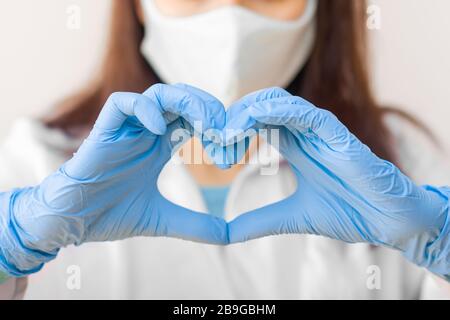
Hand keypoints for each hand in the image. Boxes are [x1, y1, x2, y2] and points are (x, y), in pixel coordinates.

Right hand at [0, 84, 228, 275]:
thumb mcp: (164, 219)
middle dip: (211, 110)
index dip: (218, 129)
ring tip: (208, 127)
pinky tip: (160, 132)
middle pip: (184, 100)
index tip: (232, 153)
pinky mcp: (103, 131)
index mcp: (160, 146)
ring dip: (190, 104)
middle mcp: (146, 132)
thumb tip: (231, 236)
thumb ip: (197, 225)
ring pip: (160, 94)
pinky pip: (122, 104)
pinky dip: (144, 110)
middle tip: (227, 134)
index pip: (196, 120)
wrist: (72, 222)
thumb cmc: (110, 215)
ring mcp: (126, 129)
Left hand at [227, 87, 449, 278]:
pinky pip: (302, 111)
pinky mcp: (335, 133)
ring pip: (276, 102)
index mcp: (293, 145)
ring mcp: (318, 130)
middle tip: (215, 143)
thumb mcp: (290, 218)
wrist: (386, 220)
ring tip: (226, 135)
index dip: (231, 132)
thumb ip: (259, 221)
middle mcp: (303, 132)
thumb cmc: (348, 212)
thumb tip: (227, 233)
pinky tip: (252, 121)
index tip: (215, 154)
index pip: (254, 123)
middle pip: (258, 107)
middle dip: (232, 120)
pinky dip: (275, 111)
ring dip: (246, 113)